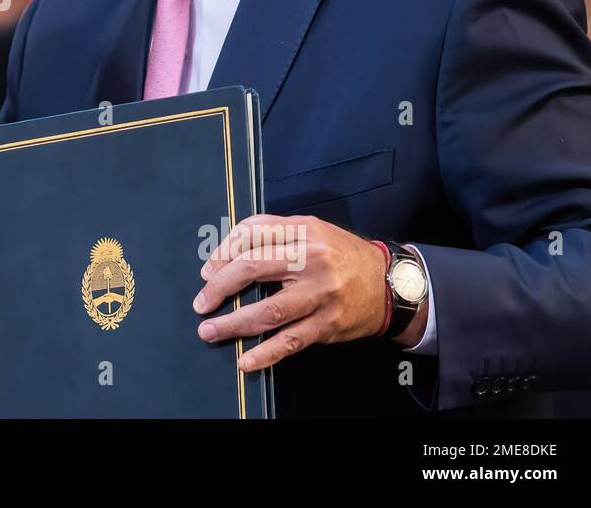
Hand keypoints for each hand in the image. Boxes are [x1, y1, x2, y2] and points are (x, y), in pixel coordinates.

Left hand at [192, 214, 390, 371]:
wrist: (389, 284)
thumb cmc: (339, 255)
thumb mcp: (310, 231)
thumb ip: (271, 235)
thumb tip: (222, 259)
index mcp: (304, 230)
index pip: (252, 233)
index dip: (223, 252)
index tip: (207, 271)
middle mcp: (312, 258)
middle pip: (253, 267)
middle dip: (219, 287)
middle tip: (201, 303)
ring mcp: (321, 294)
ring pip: (268, 310)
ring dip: (233, 323)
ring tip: (210, 331)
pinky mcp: (328, 324)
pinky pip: (290, 340)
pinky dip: (265, 353)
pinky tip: (245, 360)